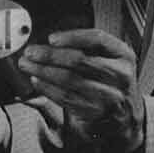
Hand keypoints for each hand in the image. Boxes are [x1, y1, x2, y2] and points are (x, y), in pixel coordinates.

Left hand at [17, 28, 143, 152]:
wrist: (126, 115)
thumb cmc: (111, 81)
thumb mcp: (110, 60)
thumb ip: (87, 48)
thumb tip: (50, 42)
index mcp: (124, 56)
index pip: (98, 39)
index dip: (72, 37)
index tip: (51, 38)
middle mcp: (120, 75)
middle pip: (80, 60)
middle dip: (50, 55)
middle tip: (31, 52)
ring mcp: (109, 96)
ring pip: (69, 80)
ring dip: (43, 71)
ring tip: (27, 65)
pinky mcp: (95, 112)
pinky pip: (65, 97)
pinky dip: (47, 88)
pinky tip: (36, 80)